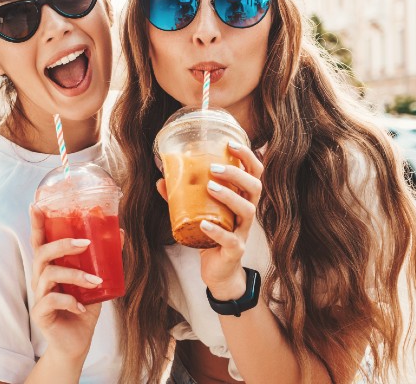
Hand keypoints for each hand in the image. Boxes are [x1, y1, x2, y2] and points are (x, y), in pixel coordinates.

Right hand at [29, 204, 101, 360]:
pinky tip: (82, 307)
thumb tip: (121, 232)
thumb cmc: (84, 306)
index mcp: (52, 266)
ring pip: (48, 275)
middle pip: (41, 253)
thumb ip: (105, 258)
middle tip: (85, 243)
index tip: (36, 205)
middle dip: (62, 244)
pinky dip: (70, 301)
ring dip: (75, 274)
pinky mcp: (40, 314)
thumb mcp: (97, 279)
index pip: (40, 241)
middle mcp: (41, 277)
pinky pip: (51, 301)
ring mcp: (39, 296)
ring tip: (95, 281)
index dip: (37, 223)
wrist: (77, 342)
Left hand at [157, 143, 262, 299]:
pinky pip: (231, 239)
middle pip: (255, 187)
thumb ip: (182, 196)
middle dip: (237, 173)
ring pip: (247, 210)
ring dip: (229, 196)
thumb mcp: (199, 211)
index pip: (254, 172)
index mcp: (242, 198)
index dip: (247, 156)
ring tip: (210, 187)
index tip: (230, 143)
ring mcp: (243, 231)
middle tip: (214, 167)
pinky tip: (203, 224)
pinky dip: (217, 231)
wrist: (219, 271)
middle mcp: (247, 212)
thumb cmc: (212, 235)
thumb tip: (160, 178)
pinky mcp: (235, 250)